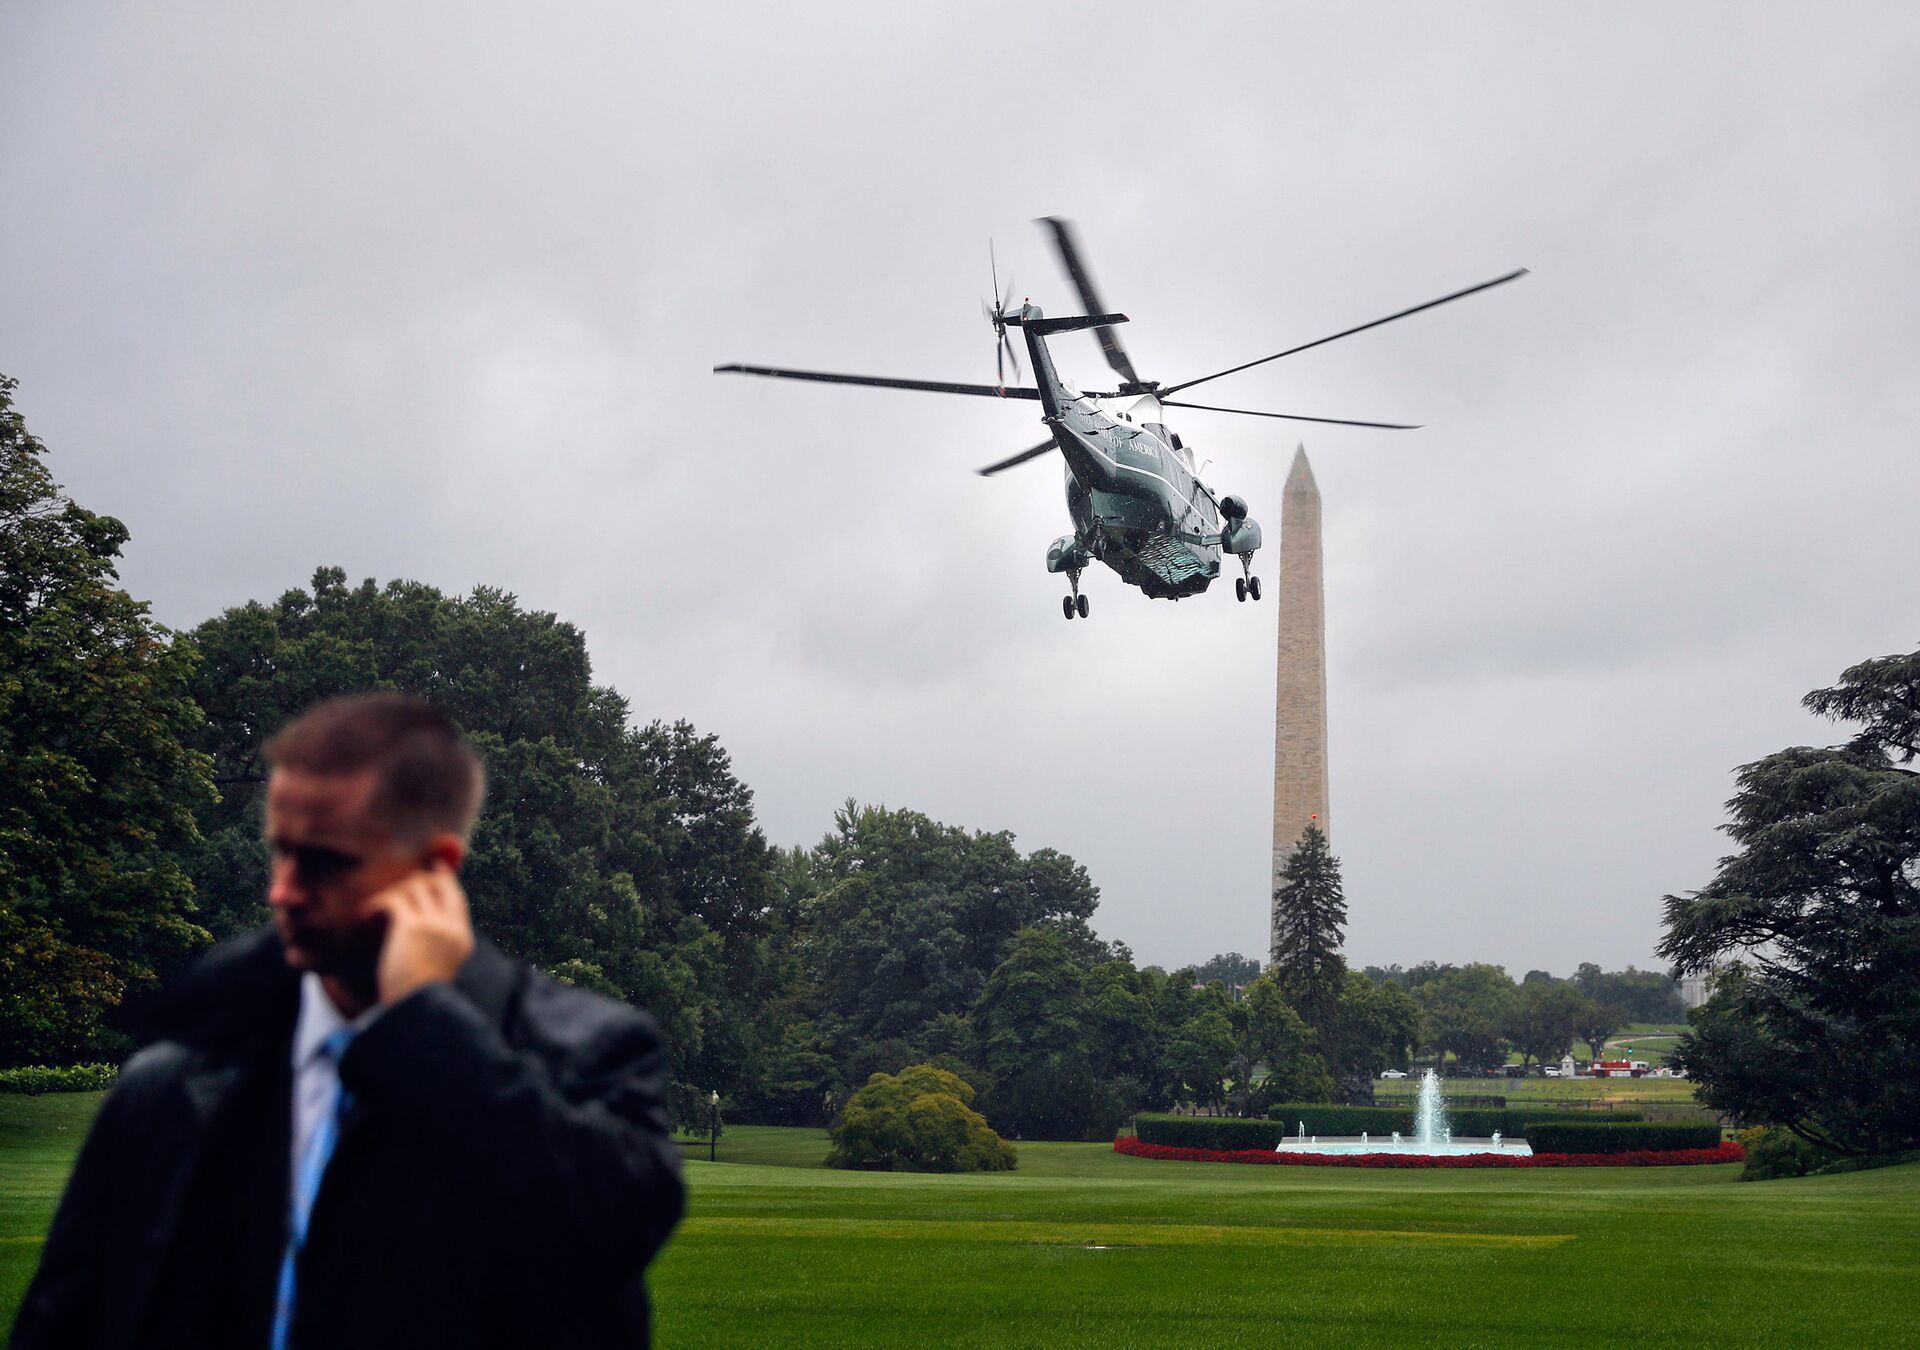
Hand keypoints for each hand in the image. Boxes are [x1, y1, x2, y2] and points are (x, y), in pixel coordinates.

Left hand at [369, 864, 475, 1005]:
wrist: (413, 1009)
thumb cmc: (419, 997)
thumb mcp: (438, 968)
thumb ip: (437, 947)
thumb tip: (418, 932)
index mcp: (462, 938)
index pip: (458, 898)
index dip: (446, 880)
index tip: (436, 870)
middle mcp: (451, 927)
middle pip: (440, 884)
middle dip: (421, 878)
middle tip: (402, 880)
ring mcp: (433, 924)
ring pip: (415, 887)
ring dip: (394, 892)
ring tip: (377, 905)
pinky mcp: (411, 925)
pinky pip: (393, 900)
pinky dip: (377, 903)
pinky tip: (366, 914)